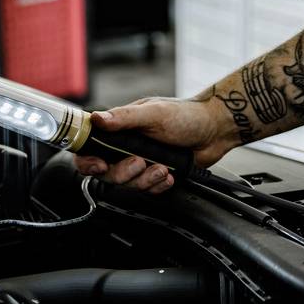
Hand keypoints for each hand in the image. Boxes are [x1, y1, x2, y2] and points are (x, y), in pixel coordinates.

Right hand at [74, 96, 233, 192]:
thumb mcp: (153, 112)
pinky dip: (157, 185)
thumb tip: (97, 119)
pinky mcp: (153, 175)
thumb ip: (124, 117)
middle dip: (123, 173)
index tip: (99, 165)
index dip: (88, 161)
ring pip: (128, 184)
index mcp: (119, 129)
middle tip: (139, 163)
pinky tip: (169, 175)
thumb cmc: (186, 115)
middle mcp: (125, 148)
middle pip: (107, 173)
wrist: (215, 131)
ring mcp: (139, 162)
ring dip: (145, 180)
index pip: (89, 148)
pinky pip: (147, 190)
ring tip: (162, 168)